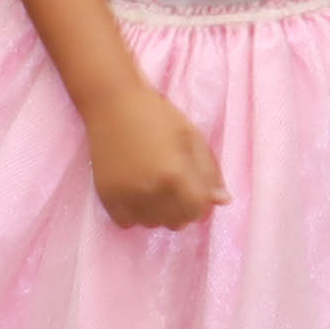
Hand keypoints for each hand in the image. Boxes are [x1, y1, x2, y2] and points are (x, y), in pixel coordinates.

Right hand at [85, 82, 227, 228]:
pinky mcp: (106, 196)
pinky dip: (134, 214)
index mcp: (176, 174)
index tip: (196, 192)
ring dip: (159, 213)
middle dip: (182, 209)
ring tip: (154, 189)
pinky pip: (126, 223)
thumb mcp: (191, 137)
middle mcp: (151, 190)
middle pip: (177, 222)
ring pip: (152, 225)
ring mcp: (126, 196)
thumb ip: (209, 171)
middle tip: (175, 187)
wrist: (113, 104)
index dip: (201, 203)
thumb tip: (223, 201)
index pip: (198, 211)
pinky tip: (137, 195)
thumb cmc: (157, 115)